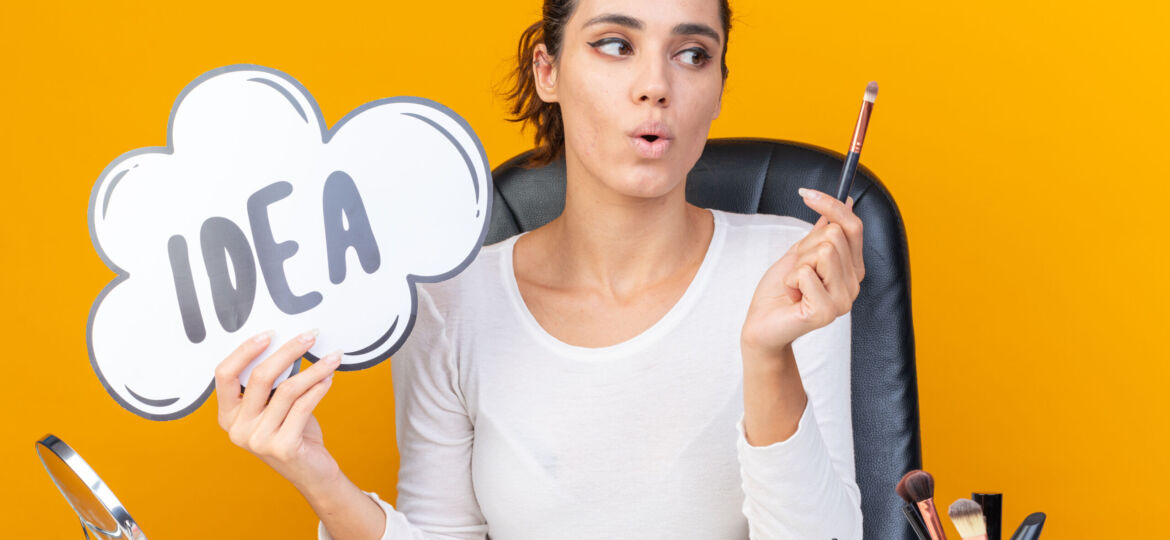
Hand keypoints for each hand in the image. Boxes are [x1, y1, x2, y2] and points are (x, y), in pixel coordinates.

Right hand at [215, 330, 342, 491]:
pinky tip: (328, 379)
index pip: (225, 374)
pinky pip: (303, 406)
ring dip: (313, 369)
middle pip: (259, 377)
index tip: (270, 333)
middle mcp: (237, 429)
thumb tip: (290, 343)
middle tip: (310, 336)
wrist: (311, 471)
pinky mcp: (282, 447)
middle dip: (287, 351)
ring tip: (331, 359)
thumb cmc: (293, 432)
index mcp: (227, 416)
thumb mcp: (275, 407)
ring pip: (287, 390)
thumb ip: (272, 384)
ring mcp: (257, 440)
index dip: (245, 350)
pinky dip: (318, 388)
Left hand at [742, 188, 864, 358]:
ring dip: (798, 264)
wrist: (762, 325)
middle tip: (796, 271)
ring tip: (795, 284)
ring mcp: (843, 300)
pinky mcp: (826, 312)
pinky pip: (806, 273)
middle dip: (805, 247)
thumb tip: (843, 202)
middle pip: (834, 235)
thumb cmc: (780, 292)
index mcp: (852, 269)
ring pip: (823, 251)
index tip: (805, 193)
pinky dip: (790, 280)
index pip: (853, 226)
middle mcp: (854, 284)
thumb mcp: (800, 254)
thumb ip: (821, 233)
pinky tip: (792, 296)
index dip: (830, 204)